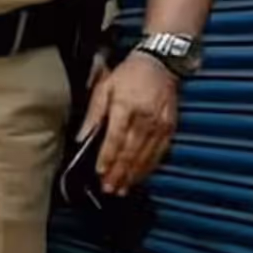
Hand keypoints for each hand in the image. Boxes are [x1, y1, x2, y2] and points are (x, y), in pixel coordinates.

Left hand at [77, 51, 178, 195]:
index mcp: (125, 107)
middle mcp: (145, 118)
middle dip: (119, 172)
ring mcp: (160, 125)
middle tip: (109, 189)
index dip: (108, 157)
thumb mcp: (104, 87)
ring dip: (133, 175)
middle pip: (130, 151)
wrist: (160, 64)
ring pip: (145, 156)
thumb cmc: (128, 75)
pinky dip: (149, 167)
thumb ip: (93, 114)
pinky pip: (159, 153)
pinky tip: (139, 176)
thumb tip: (82, 137)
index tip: (100, 172)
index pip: (116, 138)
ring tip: (122, 189)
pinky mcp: (170, 129)